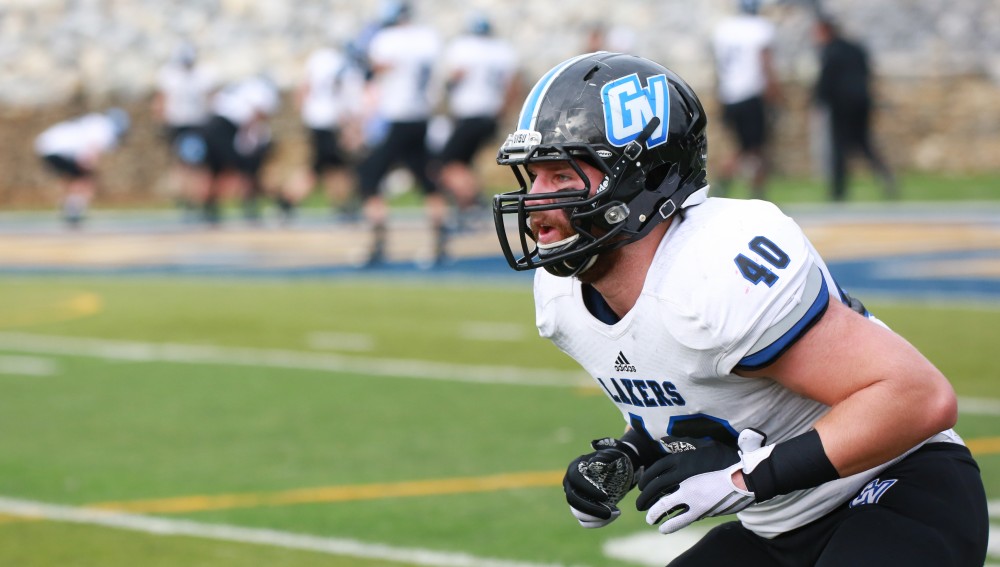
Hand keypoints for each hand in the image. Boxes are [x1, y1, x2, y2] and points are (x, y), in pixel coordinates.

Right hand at [563, 437, 640, 527]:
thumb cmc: (613, 458)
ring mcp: (575, 497)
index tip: (606, 496)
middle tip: (610, 512)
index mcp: (575, 468)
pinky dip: (597, 523)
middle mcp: (570, 484)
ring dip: (596, 518)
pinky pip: (584, 521)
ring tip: (615, 514)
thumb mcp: (610, 448)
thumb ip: (604, 444)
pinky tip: (612, 517)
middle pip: (573, 500)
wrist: (615, 469)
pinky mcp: (581, 509)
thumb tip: (594, 444)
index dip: (588, 489)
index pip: (575, 479)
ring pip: (578, 513)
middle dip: (591, 509)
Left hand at [635, 430, 766, 533]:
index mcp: (682, 460)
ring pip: (665, 506)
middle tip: (640, 506)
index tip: (642, 487)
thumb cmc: (727, 458)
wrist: (747, 476)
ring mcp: (691, 494)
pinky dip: (671, 523)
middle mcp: (683, 477)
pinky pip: (681, 517)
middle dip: (645, 499)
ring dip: (654, 513)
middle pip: (655, 489)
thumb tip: (666, 439)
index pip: (655, 471)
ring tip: (650, 519)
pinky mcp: (701, 509)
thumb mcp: (705, 445)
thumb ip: (685, 443)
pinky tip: (664, 527)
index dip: (645, 480)